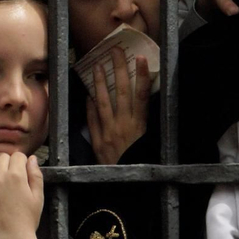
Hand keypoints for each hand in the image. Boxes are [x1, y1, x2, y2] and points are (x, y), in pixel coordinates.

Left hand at [0, 153, 46, 238]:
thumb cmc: (27, 220)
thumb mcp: (38, 197)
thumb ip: (36, 175)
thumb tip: (32, 159)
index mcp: (17, 176)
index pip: (17, 156)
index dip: (20, 160)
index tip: (20, 167)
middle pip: (0, 157)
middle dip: (6, 161)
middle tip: (8, 171)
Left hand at [85, 49, 149, 164]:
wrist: (126, 187)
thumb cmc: (142, 165)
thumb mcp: (149, 144)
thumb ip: (144, 124)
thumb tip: (142, 103)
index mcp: (140, 127)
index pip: (141, 96)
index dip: (142, 76)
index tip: (141, 59)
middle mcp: (124, 126)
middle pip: (122, 93)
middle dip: (118, 70)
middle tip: (114, 52)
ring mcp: (109, 133)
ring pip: (104, 102)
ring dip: (100, 83)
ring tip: (97, 66)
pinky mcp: (98, 142)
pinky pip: (93, 119)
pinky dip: (90, 106)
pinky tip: (88, 94)